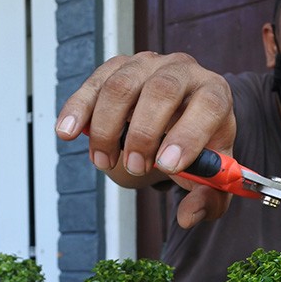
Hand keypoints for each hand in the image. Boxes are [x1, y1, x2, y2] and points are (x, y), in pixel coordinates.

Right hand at [55, 51, 235, 227]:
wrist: (177, 117)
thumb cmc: (197, 146)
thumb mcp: (210, 176)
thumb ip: (207, 199)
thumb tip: (188, 217)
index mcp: (214, 94)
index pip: (209, 105)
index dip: (188, 134)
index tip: (167, 165)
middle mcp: (182, 71)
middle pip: (162, 89)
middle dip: (143, 133)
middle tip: (134, 168)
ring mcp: (147, 65)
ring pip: (122, 86)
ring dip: (107, 128)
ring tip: (103, 162)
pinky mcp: (116, 68)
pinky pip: (94, 83)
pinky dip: (77, 108)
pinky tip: (66, 132)